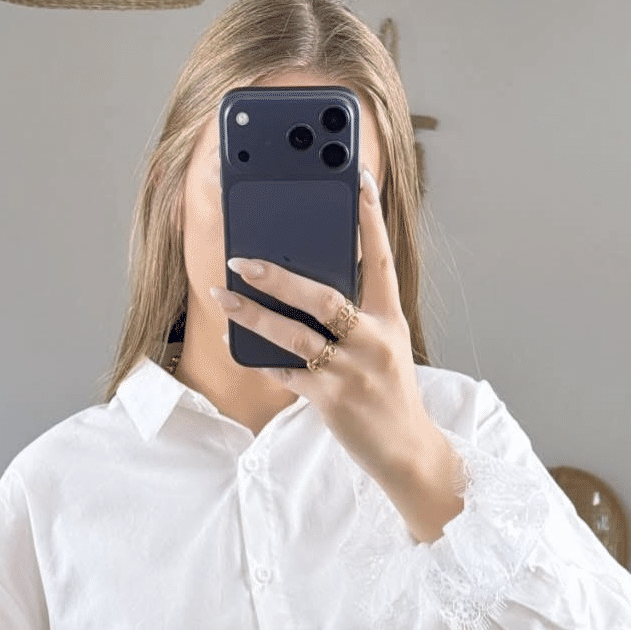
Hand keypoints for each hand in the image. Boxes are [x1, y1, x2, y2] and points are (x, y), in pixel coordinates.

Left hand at [210, 169, 463, 539]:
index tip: (358, 178)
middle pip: (324, 296)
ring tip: (223, 296)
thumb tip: (310, 285)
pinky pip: (288, 373)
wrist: (407, 451)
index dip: (370, 218)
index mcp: (391, 320)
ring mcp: (352, 371)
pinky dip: (264, 359)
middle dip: (279, 275)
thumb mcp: (387, 347)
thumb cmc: (390, 395)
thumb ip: (359, 316)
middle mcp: (374, 340)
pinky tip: (240, 344)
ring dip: (254, 314)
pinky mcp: (333, 400)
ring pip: (296, 334)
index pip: (381, 259)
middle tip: (242, 258)